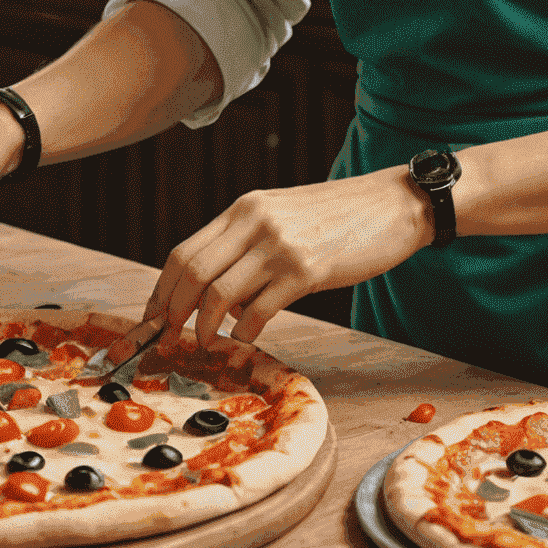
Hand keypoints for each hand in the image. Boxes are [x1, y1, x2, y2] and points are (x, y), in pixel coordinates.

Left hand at [142, 167, 432, 348]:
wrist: (394, 205)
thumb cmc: (341, 216)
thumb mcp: (283, 216)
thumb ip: (248, 245)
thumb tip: (218, 296)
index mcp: (244, 208)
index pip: (183, 250)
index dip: (162, 290)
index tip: (153, 318)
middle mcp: (254, 221)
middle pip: (191, 272)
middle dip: (172, 312)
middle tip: (169, 339)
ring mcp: (280, 245)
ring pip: (218, 292)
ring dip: (204, 326)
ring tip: (206, 343)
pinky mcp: (306, 269)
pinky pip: (259, 308)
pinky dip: (245, 329)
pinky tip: (246, 335)